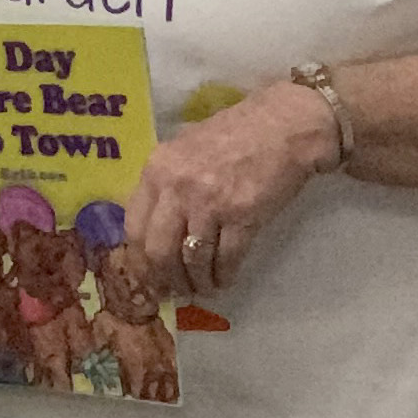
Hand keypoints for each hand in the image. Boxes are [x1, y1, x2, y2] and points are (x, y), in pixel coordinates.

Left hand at [125, 80, 341, 297]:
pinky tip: (225, 280)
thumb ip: (165, 182)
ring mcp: (210, 202)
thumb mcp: (185, 148)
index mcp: (157, 169)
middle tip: (175, 291)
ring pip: (192, 260)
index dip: (140, 259)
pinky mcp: (243, 215)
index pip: (134, 226)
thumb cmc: (235, 134)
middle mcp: (177, 187)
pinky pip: (226, 259)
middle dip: (165, 279)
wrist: (284, 125)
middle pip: (158, 251)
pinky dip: (223, 276)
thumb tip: (154, 226)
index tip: (148, 275)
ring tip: (203, 288)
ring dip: (197, 282)